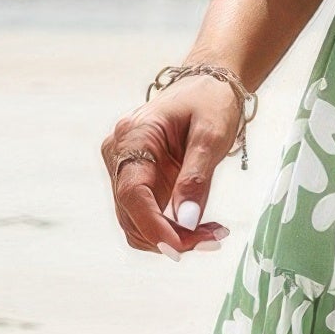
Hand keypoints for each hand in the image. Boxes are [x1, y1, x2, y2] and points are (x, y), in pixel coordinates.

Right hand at [100, 77, 238, 256]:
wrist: (206, 85)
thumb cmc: (210, 102)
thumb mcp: (212, 135)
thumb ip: (197, 177)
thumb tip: (187, 222)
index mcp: (134, 136)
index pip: (133, 193)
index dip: (153, 226)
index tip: (181, 248)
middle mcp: (118, 153)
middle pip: (131, 213)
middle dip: (171, 237)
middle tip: (216, 239)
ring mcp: (122, 167)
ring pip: (135, 221)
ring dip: (171, 238)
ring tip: (214, 234)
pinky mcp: (133, 179)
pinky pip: (144, 215)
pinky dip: (169, 229)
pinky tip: (200, 228)